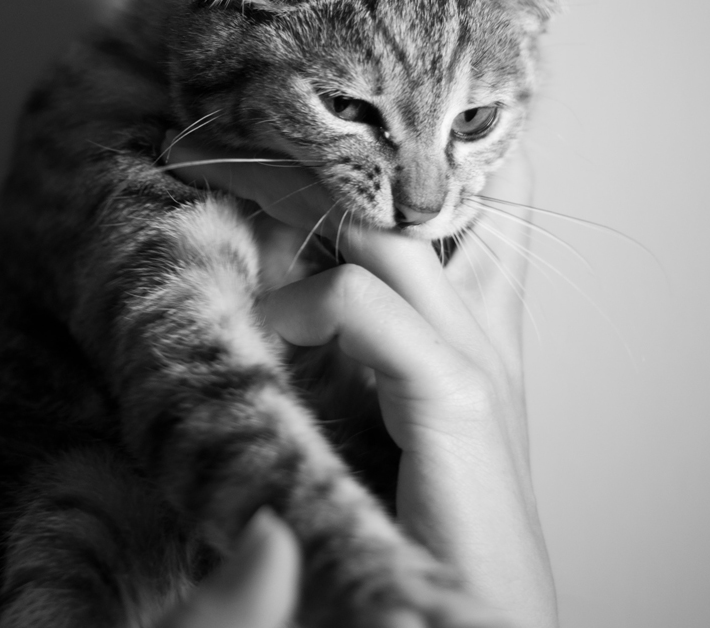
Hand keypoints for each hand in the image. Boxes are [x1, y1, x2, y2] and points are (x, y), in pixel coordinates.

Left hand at [163, 137, 557, 627]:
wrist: (476, 607)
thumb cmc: (419, 515)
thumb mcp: (378, 405)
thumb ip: (343, 341)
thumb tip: (265, 282)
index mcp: (468, 318)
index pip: (460, 194)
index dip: (380, 152)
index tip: (282, 129)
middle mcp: (480, 320)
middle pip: (416, 190)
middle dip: (315, 162)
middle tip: (229, 142)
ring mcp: (474, 351)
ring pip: (385, 230)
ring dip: (296, 210)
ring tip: (233, 213)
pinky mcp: (458, 397)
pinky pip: (360, 303)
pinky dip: (299, 304)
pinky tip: (265, 329)